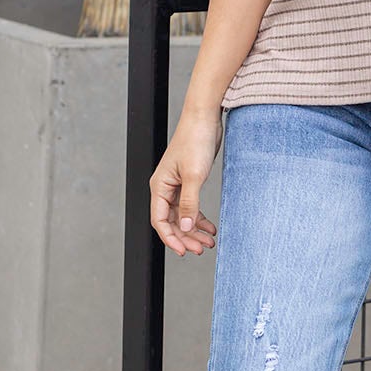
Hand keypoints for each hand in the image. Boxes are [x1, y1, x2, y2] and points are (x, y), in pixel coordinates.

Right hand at [149, 114, 221, 256]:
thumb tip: (187, 227)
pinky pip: (191, 207)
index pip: (160, 220)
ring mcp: (177, 186)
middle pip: (172, 221)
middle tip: (202, 249)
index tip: (184, 251)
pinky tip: (210, 227)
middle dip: (186, 237)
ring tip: (209, 242)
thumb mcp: (194, 176)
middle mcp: (165, 188)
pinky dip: (200, 218)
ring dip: (194, 230)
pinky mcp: (189, 182)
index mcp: (160, 187)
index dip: (171, 238)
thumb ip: (190, 203)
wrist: (205, 119)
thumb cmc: (195, 141)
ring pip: (183, 216)